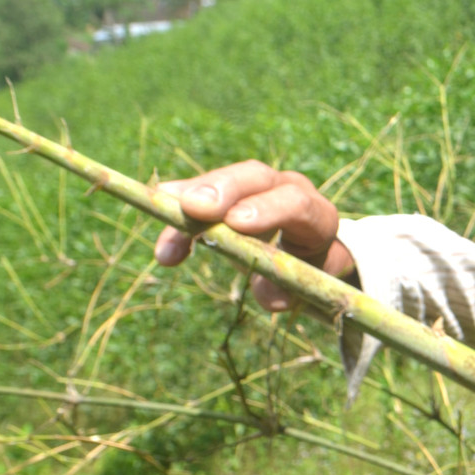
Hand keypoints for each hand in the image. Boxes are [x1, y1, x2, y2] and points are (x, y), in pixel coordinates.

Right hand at [152, 160, 353, 311]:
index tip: (235, 223)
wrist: (311, 251)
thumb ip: (288, 289)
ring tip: (162, 207)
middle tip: (192, 207)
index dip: (267, 211)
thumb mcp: (307, 284)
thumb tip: (271, 297)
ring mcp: (260, 185)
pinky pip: (204, 188)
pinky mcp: (231, 190)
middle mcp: (288, 189)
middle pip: (257, 176)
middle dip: (224, 189)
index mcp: (317, 216)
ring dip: (191, 193)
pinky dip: (180, 199)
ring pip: (226, 179)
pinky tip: (157, 203)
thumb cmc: (308, 270)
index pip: (296, 204)